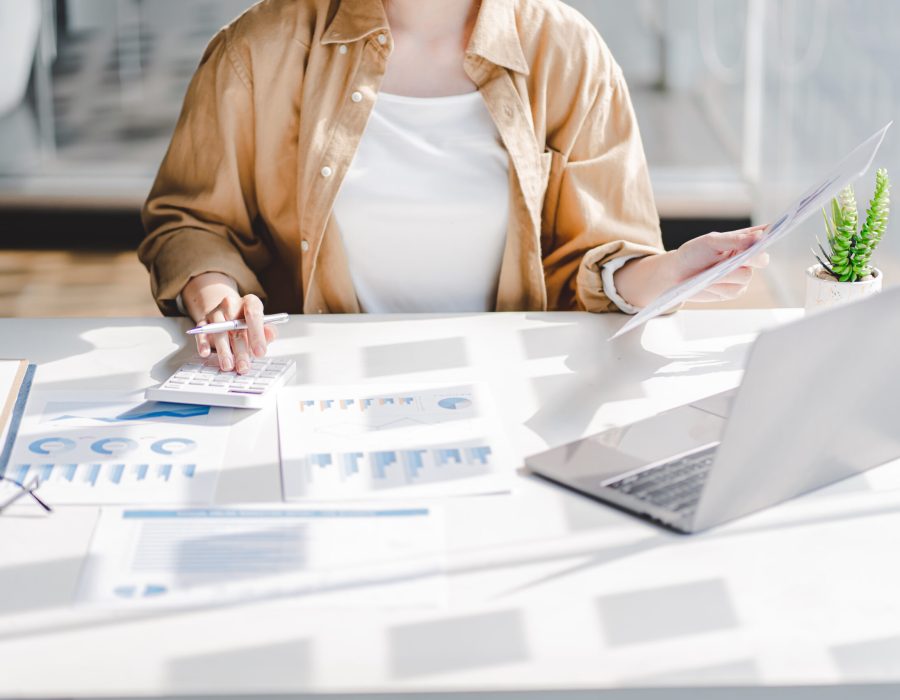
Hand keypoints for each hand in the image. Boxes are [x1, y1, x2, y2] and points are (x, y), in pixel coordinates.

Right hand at [180, 272, 276, 373]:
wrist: (227, 314)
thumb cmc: (248, 323)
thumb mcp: (262, 325)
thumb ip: (268, 331)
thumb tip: (269, 335)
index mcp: (250, 302)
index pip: (253, 314)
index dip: (257, 334)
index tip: (260, 352)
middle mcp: (231, 304)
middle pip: (236, 327)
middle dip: (241, 350)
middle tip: (244, 367)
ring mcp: (216, 312)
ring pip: (219, 332)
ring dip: (223, 350)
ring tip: (228, 365)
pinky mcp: (203, 321)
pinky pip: (202, 332)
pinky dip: (203, 343)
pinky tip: (205, 353)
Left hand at [612, 225, 770, 307]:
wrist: (675, 275)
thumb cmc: (692, 254)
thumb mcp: (710, 242)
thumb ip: (735, 240)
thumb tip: (760, 235)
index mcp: (743, 241)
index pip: (764, 236)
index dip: (774, 233)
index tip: (779, 229)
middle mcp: (746, 258)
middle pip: (761, 260)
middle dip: (749, 259)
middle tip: (736, 258)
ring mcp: (741, 276)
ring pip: (746, 277)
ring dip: (726, 275)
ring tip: (709, 273)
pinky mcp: (733, 291)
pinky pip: (734, 291)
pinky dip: (719, 287)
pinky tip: (707, 283)